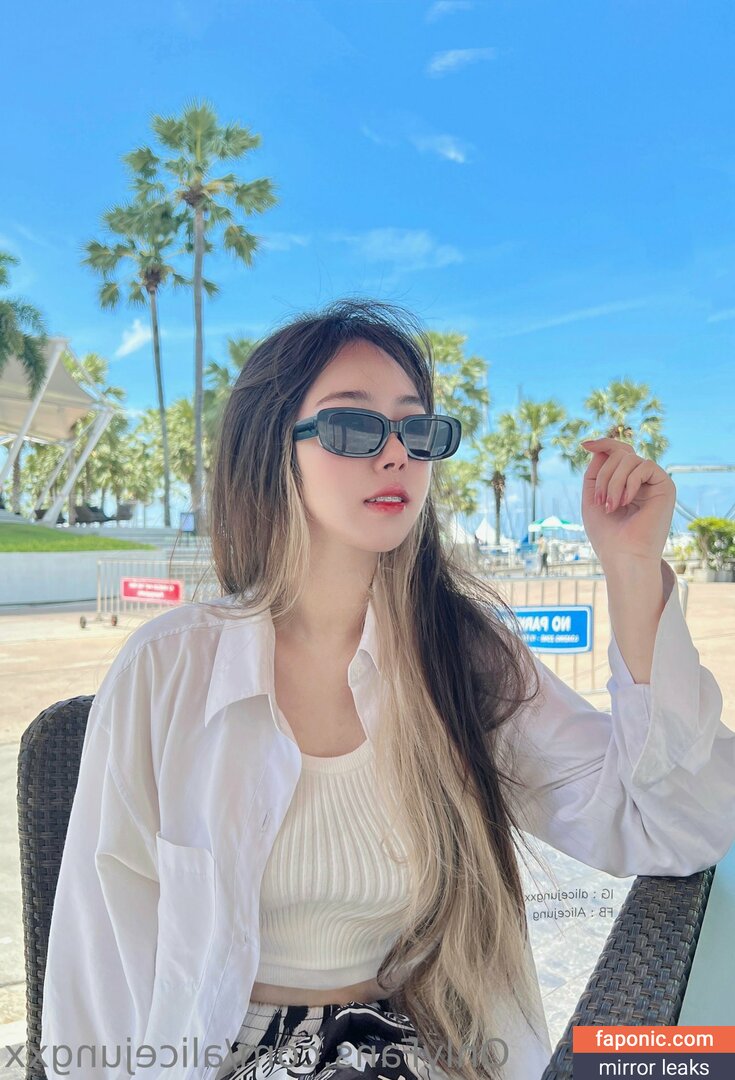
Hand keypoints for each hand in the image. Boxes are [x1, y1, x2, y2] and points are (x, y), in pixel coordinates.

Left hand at [579, 437, 675, 567]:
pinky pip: (645, 465)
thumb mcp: (592, 497)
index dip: (603, 444)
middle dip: (604, 474)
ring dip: (613, 481)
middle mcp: (641, 481)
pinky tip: (626, 502)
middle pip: (620, 453)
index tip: (583, 445)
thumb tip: (602, 447)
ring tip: (611, 506)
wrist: (623, 556)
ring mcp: (654, 483)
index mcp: (626, 483)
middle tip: (601, 502)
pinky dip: (630, 482)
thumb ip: (596, 472)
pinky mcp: (666, 486)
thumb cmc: (607, 534)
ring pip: (629, 458)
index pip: (618, 453)